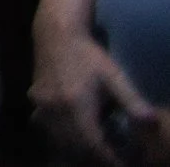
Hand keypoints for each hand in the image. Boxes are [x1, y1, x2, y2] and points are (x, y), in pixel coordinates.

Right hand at [32, 25, 163, 165]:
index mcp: (76, 105)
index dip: (107, 158)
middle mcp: (55, 109)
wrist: (56, 33)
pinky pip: (44, 127)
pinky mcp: (34, 100)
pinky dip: (57, 135)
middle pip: (74, 146)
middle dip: (92, 156)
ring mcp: (41, 105)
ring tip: (91, 150)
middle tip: (108, 158)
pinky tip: (67, 133)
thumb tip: (151, 121)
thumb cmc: (88, 55)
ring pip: (57, 139)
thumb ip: (132, 101)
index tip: (121, 164)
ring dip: (74, 149)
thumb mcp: (114, 76)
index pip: (92, 144)